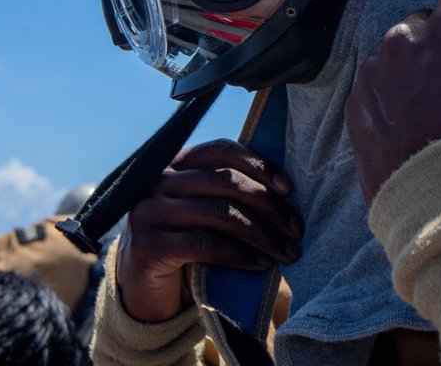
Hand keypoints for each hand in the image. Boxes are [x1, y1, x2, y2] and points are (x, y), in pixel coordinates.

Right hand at [115, 139, 302, 322]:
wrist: (144, 290)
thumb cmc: (187, 244)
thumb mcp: (206, 211)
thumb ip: (229, 193)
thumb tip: (285, 190)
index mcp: (175, 162)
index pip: (222, 150)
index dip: (259, 165)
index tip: (289, 188)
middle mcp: (157, 180)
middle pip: (226, 182)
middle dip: (270, 206)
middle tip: (296, 229)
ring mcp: (148, 211)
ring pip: (221, 213)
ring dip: (263, 234)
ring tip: (287, 251)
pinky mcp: (147, 246)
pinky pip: (207, 245)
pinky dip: (241, 254)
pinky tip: (261, 263)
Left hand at [345, 0, 440, 205]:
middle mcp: (406, 38)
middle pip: (419, 25)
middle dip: (430, 46)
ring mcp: (375, 71)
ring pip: (391, 60)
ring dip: (404, 76)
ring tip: (421, 115)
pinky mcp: (354, 104)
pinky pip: (372, 91)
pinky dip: (384, 103)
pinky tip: (401, 131)